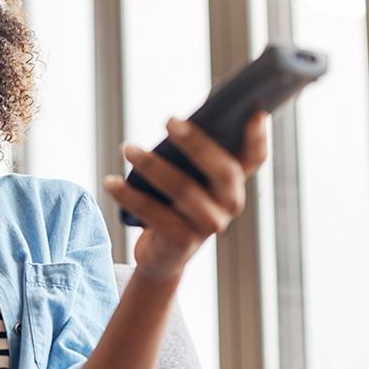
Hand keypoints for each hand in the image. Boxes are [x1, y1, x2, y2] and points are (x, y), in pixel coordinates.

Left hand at [103, 111, 268, 281]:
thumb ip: (191, 155)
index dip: (258, 137)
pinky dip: (128, 195)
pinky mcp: (182, 241)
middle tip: (169, 121)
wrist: (162, 255)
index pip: (254, 158)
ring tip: (127, 148)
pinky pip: (153, 212)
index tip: (255, 112)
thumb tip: (176, 123)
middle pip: (223, 171)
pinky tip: (110, 181)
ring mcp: (208, 225)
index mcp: (233, 183)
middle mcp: (229, 205)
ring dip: (152, 165)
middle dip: (197, 143)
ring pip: (184, 190)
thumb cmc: (173, 205)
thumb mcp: (186, 179)